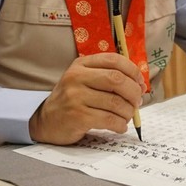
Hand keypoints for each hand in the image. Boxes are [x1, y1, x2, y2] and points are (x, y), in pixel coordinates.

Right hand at [29, 52, 145, 144]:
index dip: (133, 71)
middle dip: (133, 92)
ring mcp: (75, 96)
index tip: (140, 83)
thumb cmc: (73, 99)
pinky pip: (108, 119)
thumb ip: (108, 77)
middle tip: (137, 102)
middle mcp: (76, 77)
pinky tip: (120, 126)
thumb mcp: (85, 80)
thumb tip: (140, 85)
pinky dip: (120, 124)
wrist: (45, 121)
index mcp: (81, 64)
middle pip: (116, 80)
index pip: (114, 60)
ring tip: (127, 116)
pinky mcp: (77, 116)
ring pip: (115, 102)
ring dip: (128, 111)